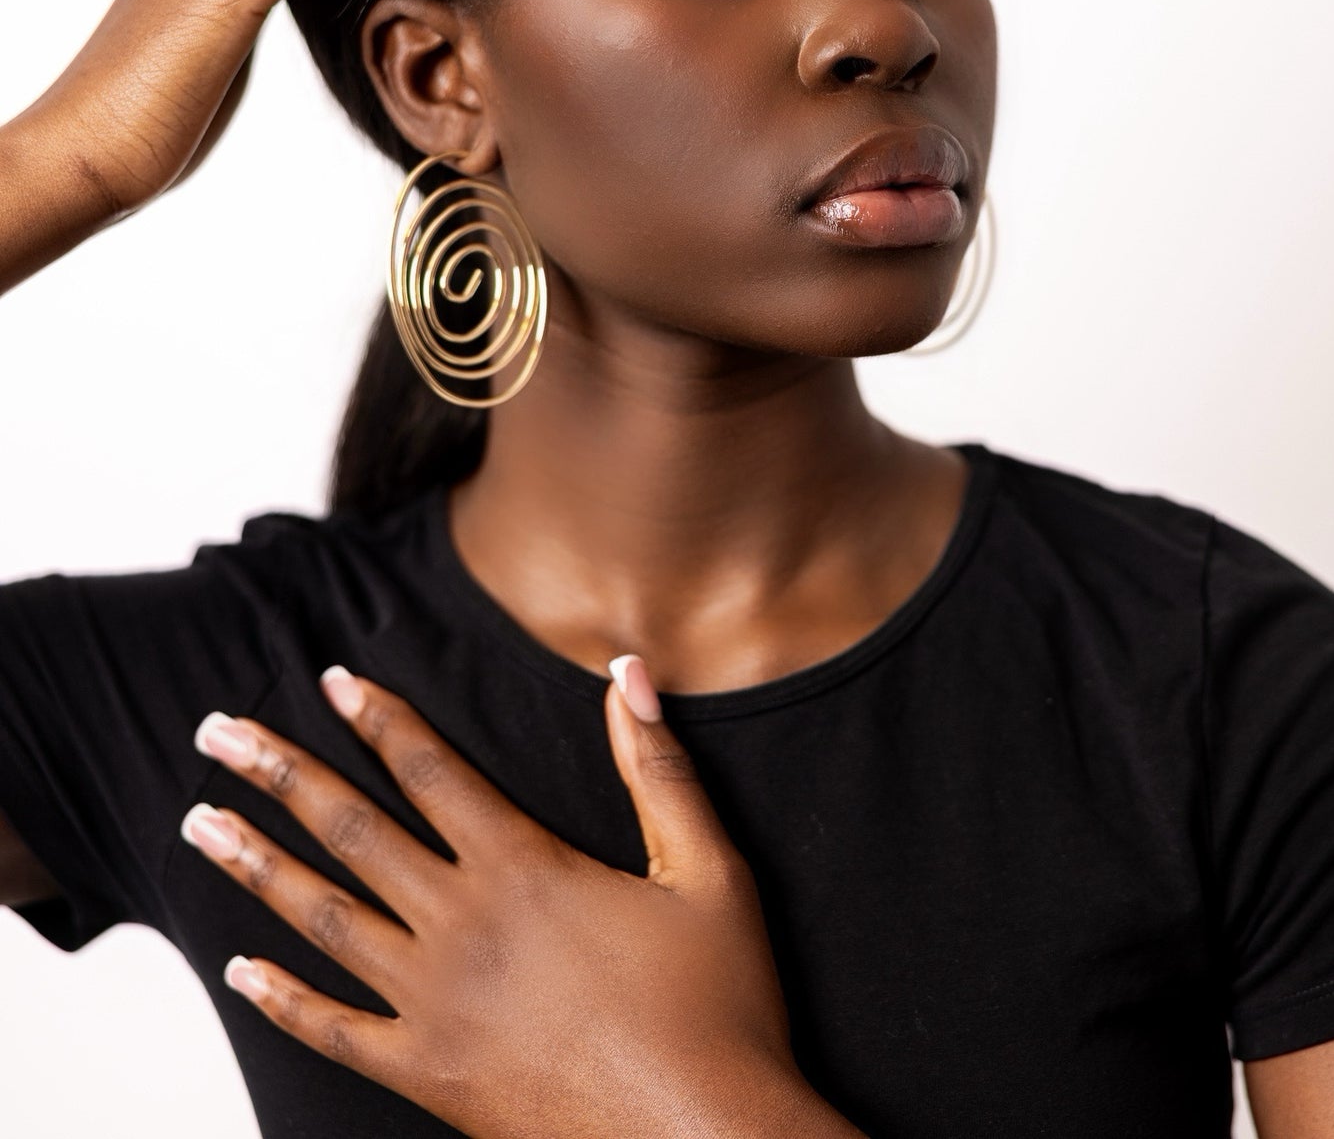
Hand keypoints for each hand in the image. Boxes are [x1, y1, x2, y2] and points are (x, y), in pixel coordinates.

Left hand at [181, 660, 818, 1138]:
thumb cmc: (718, 1007)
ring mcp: (435, 1005)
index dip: (381, 720)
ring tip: (200, 823)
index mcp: (525, 868)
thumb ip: (658, 768)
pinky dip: (281, 999)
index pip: (433, 772)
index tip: (331, 680)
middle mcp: (464, 927)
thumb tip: (631, 673)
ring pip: (324, 919)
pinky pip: (335, 1032)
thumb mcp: (707, 869)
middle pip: (352, 831)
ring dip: (256, 865)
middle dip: (280, 773)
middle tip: (217, 733)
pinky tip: (240, 968)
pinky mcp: (429, 1075)